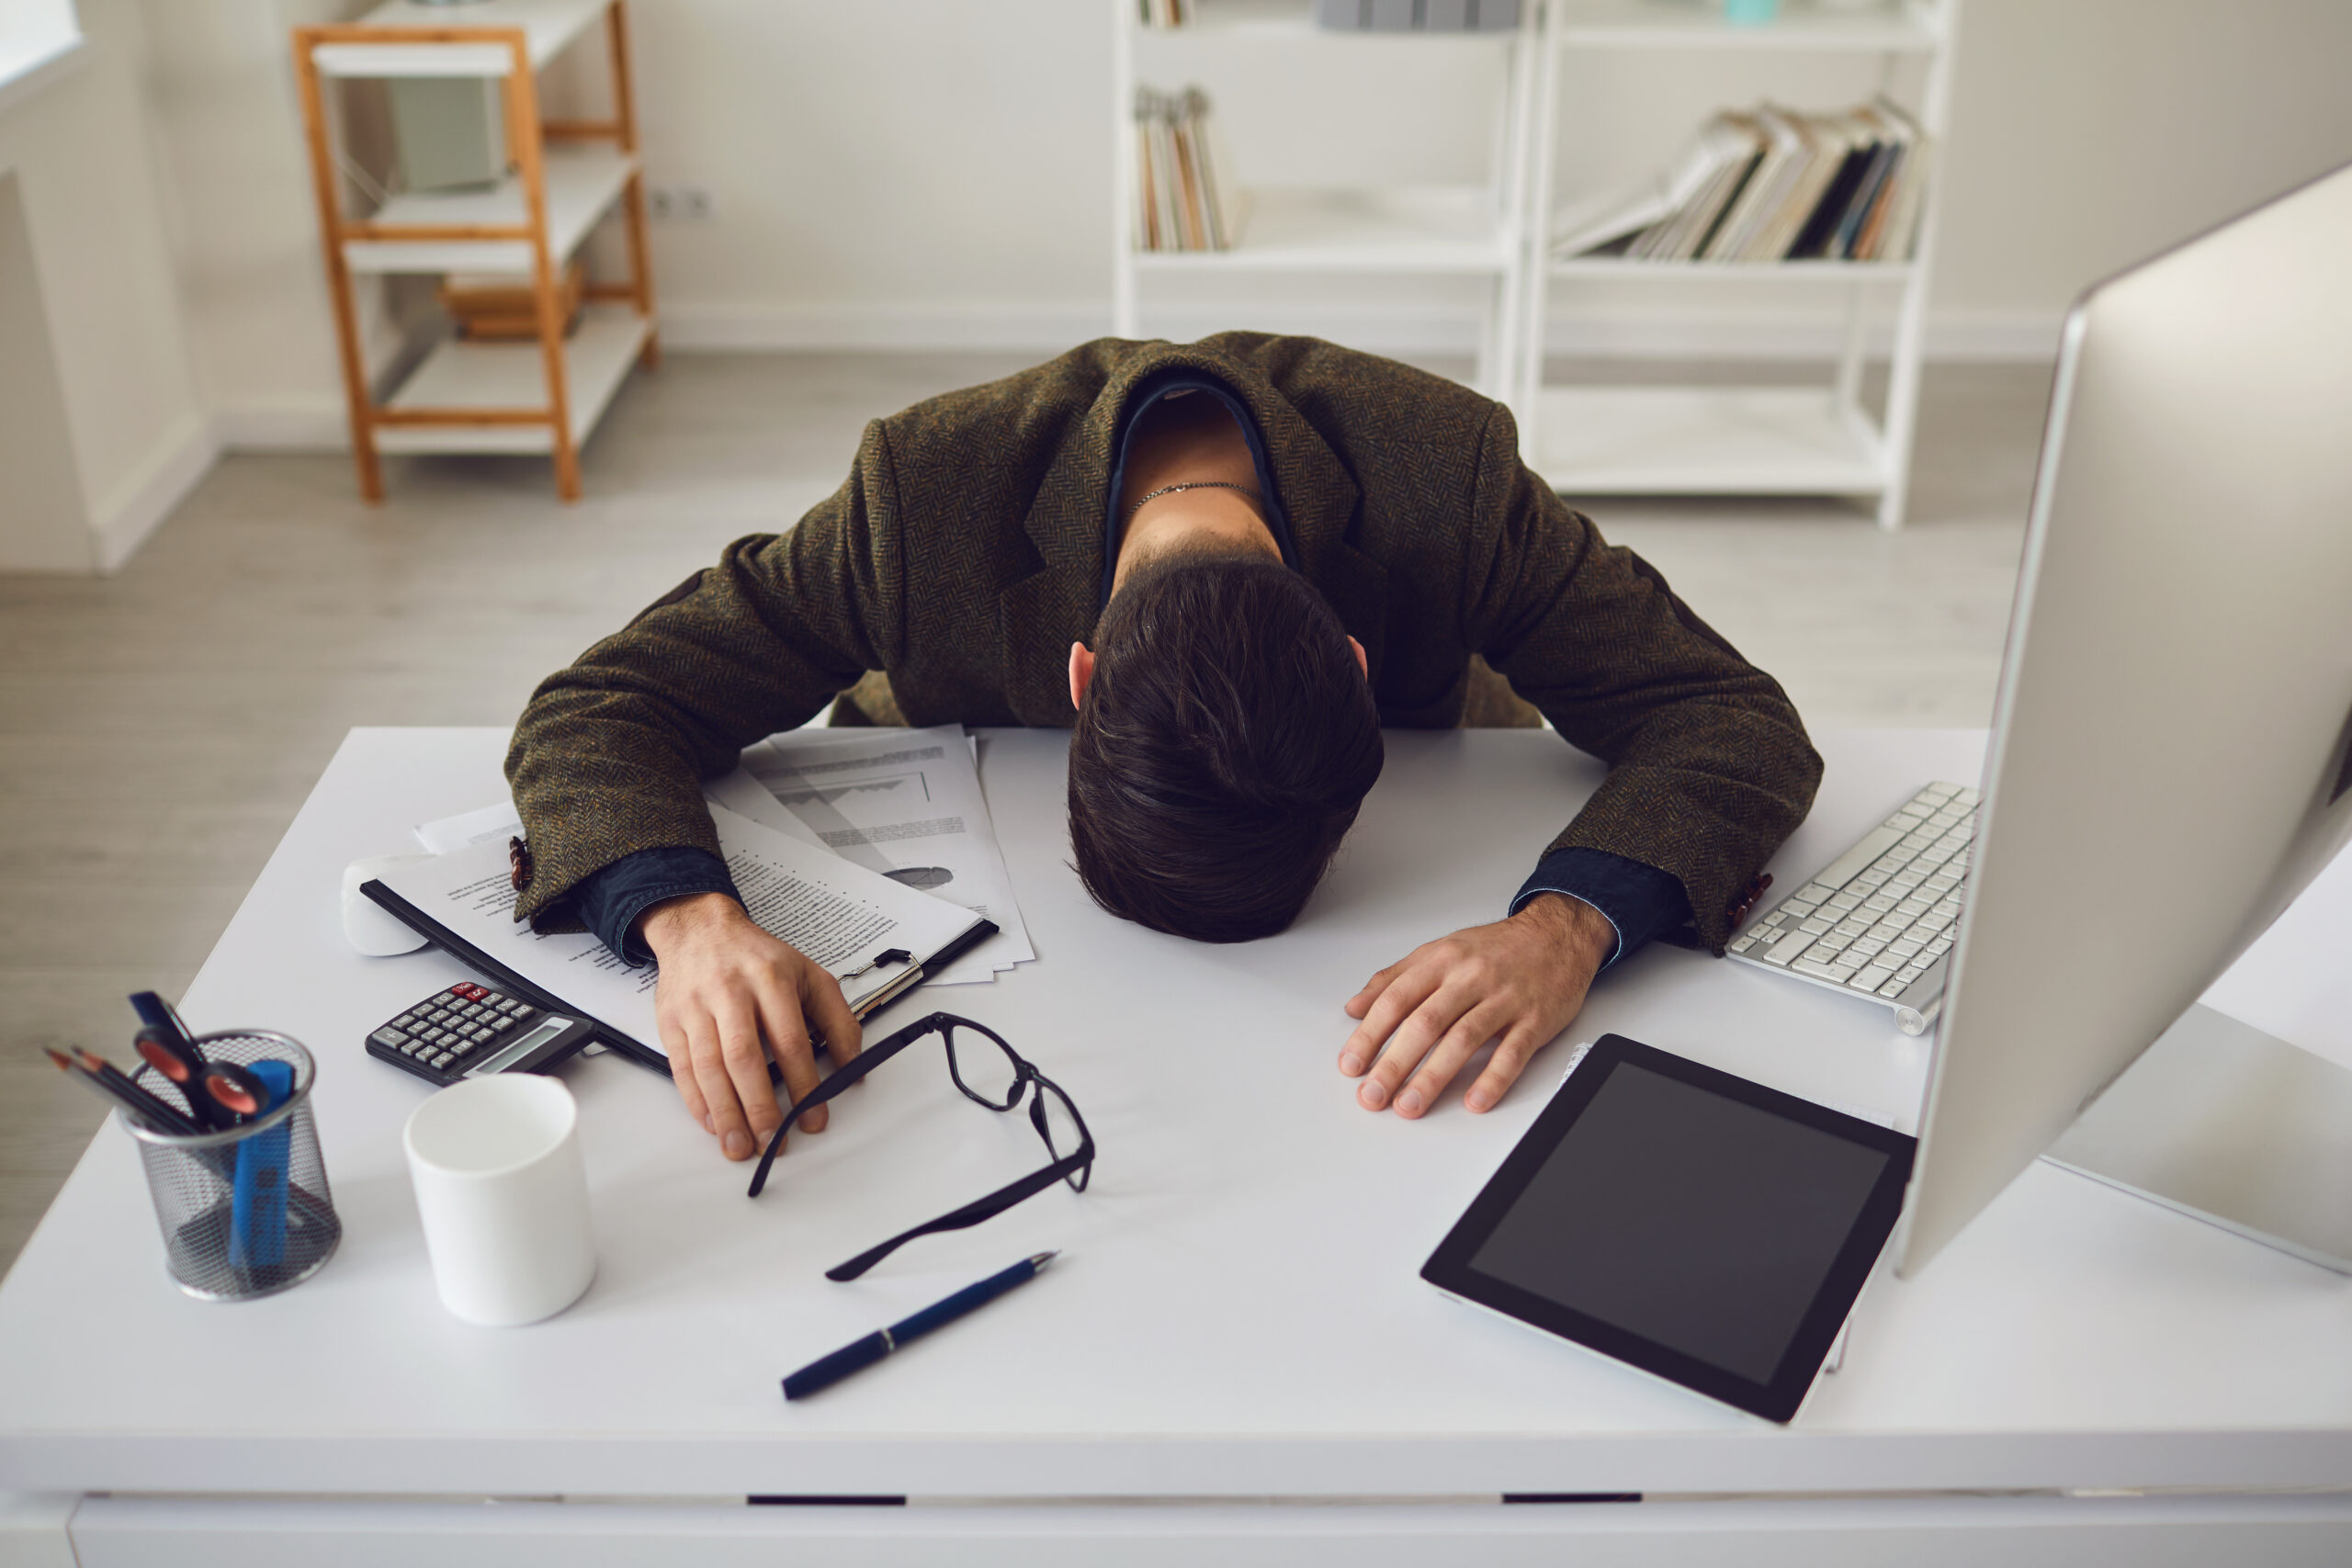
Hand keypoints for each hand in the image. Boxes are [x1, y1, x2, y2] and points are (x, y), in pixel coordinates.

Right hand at [638, 892, 860, 1161]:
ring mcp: (696, 1007)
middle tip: (774, 1142)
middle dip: (760, 1107)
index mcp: (772, 980)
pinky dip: (697, 1101)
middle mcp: (731, 992)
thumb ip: (838, 1020)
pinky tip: (713, 1123)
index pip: (791, 1041)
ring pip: (709, 1067)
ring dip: (726, 1113)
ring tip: (741, 1146)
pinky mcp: (671, 1021)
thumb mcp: (810, 975)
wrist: (700, 928)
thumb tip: (853, 1068)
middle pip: (745, 1058)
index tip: (814, 1117)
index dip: (804, 1084)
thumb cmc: (757, 957)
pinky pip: (682, 1068)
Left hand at [1338, 893, 1614, 1117]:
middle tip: (1373, 1094)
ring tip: (1410, 1105)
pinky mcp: (1535, 1019)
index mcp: (1442, 961)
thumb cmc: (1496, 948)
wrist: (1557, 934)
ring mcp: (1504, 999)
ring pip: (1463, 1039)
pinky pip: (1512, 1052)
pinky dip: (1493, 1079)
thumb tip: (1355, 1008)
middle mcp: (1470, 978)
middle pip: (1425, 1023)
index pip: (1396, 1000)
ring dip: (1433, 1077)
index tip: (1351, 1064)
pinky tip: (1474, 1101)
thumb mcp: (1439, 951)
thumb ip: (1395, 978)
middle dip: (1394, 1064)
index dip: (1369, 1035)